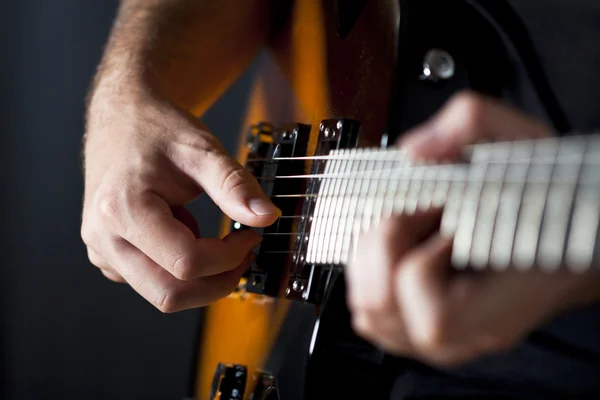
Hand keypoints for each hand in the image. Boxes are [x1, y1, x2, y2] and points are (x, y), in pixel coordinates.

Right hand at [81, 82, 280, 312]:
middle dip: (217, 282)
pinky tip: (183, 233)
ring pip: (161, 295)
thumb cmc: (156, 128)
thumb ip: (235, 186)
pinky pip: (151, 282)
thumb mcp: (202, 150)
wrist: (122, 117)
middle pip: (169, 295)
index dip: (229, 257)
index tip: (251, 236)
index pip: (186, 263)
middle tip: (243, 255)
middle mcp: (103, 238)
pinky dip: (180, 269)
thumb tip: (266, 216)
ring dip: (199, 276)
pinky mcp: (109, 256)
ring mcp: (102, 250)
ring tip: (208, 236)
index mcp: (121, 210)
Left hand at [345, 91, 599, 366]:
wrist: (572, 241)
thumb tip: (416, 150)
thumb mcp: (525, 144)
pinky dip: (373, 279)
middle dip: (383, 244)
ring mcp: (443, 342)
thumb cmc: (552, 204)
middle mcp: (464, 335)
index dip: (415, 236)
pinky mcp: (425, 335)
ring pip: (369, 314)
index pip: (416, 283)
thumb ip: (472, 124)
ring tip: (412, 233)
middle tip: (418, 215)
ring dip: (373, 262)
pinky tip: (403, 253)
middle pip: (377, 302)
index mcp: (495, 303)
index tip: (438, 211)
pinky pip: (373, 319)